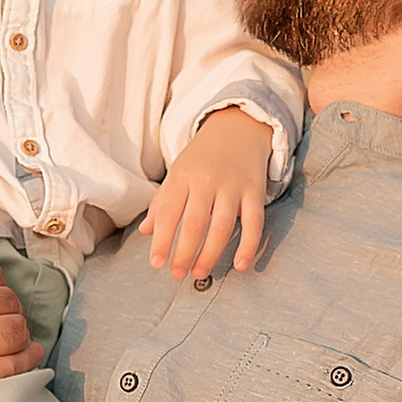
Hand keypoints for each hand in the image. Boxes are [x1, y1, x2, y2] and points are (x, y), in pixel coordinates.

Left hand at [145, 106, 273, 277]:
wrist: (238, 127)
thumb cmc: (202, 157)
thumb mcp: (177, 172)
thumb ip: (162, 202)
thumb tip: (146, 231)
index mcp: (182, 176)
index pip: (168, 212)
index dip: (162, 240)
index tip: (156, 263)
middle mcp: (207, 180)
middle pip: (195, 223)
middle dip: (184, 252)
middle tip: (177, 274)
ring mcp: (233, 185)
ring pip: (223, 225)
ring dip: (211, 253)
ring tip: (200, 273)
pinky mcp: (255, 190)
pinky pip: (254, 221)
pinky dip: (249, 245)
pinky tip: (240, 265)